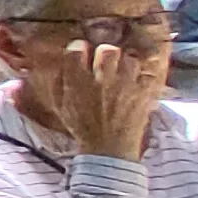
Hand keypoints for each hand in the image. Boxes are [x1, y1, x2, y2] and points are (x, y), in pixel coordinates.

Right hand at [63, 36, 162, 159]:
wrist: (108, 148)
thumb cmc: (83, 127)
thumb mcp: (61, 107)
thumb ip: (56, 85)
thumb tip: (50, 70)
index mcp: (78, 81)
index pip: (77, 50)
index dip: (78, 49)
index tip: (81, 52)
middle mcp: (102, 79)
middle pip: (107, 50)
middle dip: (105, 53)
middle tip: (104, 60)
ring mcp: (125, 85)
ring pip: (129, 60)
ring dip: (125, 65)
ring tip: (123, 73)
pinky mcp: (143, 93)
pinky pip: (147, 75)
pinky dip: (143, 77)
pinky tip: (137, 82)